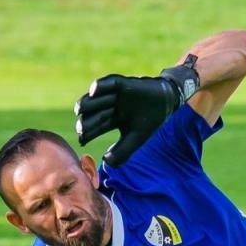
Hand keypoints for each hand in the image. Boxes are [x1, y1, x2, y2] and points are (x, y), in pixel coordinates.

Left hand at [75, 60, 199, 165]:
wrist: (166, 104)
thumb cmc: (150, 121)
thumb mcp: (135, 139)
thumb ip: (122, 151)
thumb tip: (107, 162)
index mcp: (111, 120)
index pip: (96, 127)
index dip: (88, 133)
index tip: (82, 140)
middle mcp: (109, 106)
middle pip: (93, 113)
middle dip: (86, 121)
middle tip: (80, 128)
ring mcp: (114, 95)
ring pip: (96, 98)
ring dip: (87, 103)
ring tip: (79, 109)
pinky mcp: (122, 84)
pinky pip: (109, 83)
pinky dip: (101, 85)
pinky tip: (93, 90)